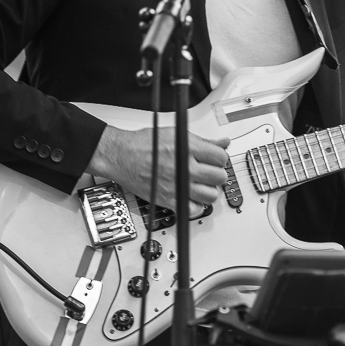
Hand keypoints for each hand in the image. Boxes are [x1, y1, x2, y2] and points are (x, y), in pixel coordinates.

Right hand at [87, 125, 230, 215]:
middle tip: (209, 171)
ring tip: (201, 184)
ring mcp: (177, 186)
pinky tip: (191, 197)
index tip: (215, 159)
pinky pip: (193, 210)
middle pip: (219, 178)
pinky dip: (195, 206)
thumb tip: (223, 142)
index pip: (221, 158)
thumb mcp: (177, 135)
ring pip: (211, 196)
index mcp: (188, 149)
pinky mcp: (169, 200)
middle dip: (216, 174)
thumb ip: (204, 141)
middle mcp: (184, 168)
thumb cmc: (144, 144)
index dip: (220, 158)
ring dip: (209, 191)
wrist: (121, 156)